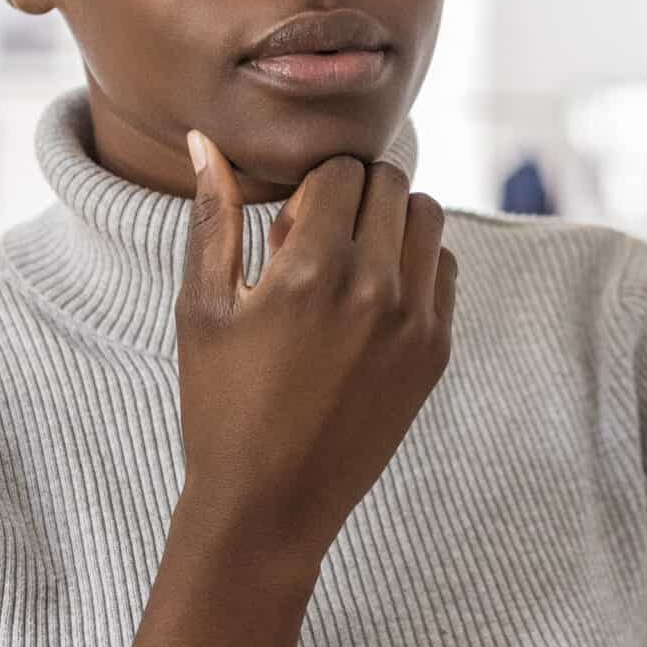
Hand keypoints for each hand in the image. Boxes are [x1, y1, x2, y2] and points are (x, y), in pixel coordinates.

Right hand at [173, 130, 455, 562]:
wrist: (269, 504)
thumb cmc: (220, 404)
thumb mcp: (202, 308)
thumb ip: (213, 215)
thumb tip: (206, 141)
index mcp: (312, 271)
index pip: (342, 170)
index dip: (311, 187)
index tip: (285, 227)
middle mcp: (376, 289)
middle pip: (390, 183)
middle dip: (352, 196)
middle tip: (312, 245)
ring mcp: (416, 322)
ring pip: (426, 218)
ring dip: (389, 222)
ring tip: (344, 268)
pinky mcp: (436, 351)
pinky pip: (444, 269)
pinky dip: (413, 264)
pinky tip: (370, 301)